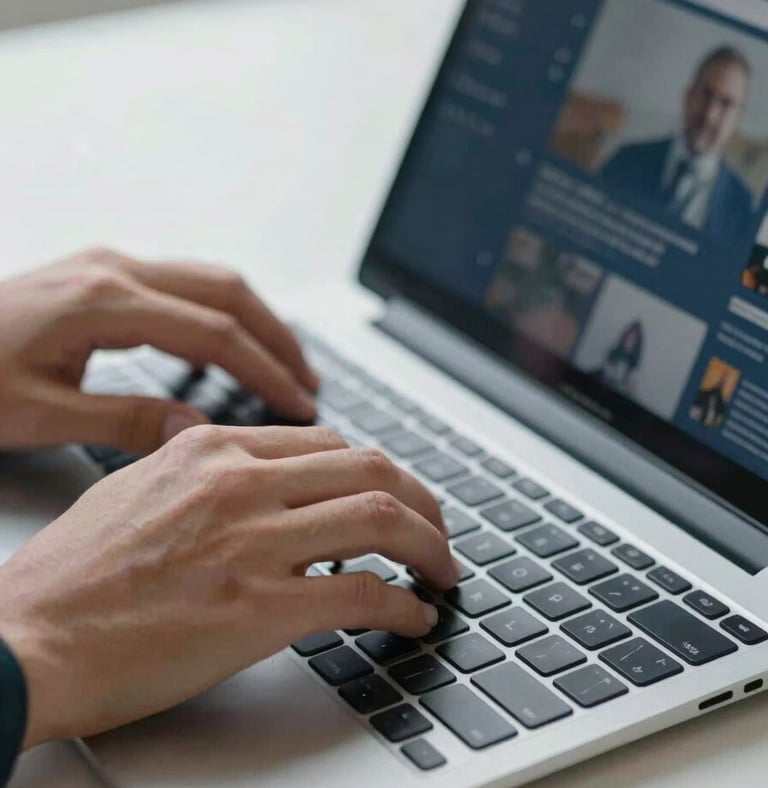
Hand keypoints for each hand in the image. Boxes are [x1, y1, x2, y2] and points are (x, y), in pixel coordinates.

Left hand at [0, 247, 318, 451]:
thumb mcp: (36, 413)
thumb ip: (123, 420)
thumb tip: (194, 427)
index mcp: (103, 302)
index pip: (213, 332)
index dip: (264, 370)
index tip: (298, 402)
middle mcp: (113, 269)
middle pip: (225, 290)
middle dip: (276, 334)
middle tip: (309, 379)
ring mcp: (107, 265)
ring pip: (208, 279)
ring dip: (254, 318)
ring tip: (283, 362)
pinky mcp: (99, 273)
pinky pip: (181, 283)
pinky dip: (220, 311)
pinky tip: (228, 342)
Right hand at [0, 425, 455, 747]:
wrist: (27, 638)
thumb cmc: (71, 574)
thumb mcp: (137, 487)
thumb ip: (199, 470)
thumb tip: (243, 473)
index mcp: (213, 449)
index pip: (328, 444)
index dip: (376, 471)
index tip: (392, 495)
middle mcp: (241, 482)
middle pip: (371, 469)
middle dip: (422, 500)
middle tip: (438, 528)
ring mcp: (253, 541)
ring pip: (381, 519)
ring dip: (430, 545)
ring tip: (442, 570)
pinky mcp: (259, 607)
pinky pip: (362, 592)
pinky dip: (403, 602)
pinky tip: (413, 616)